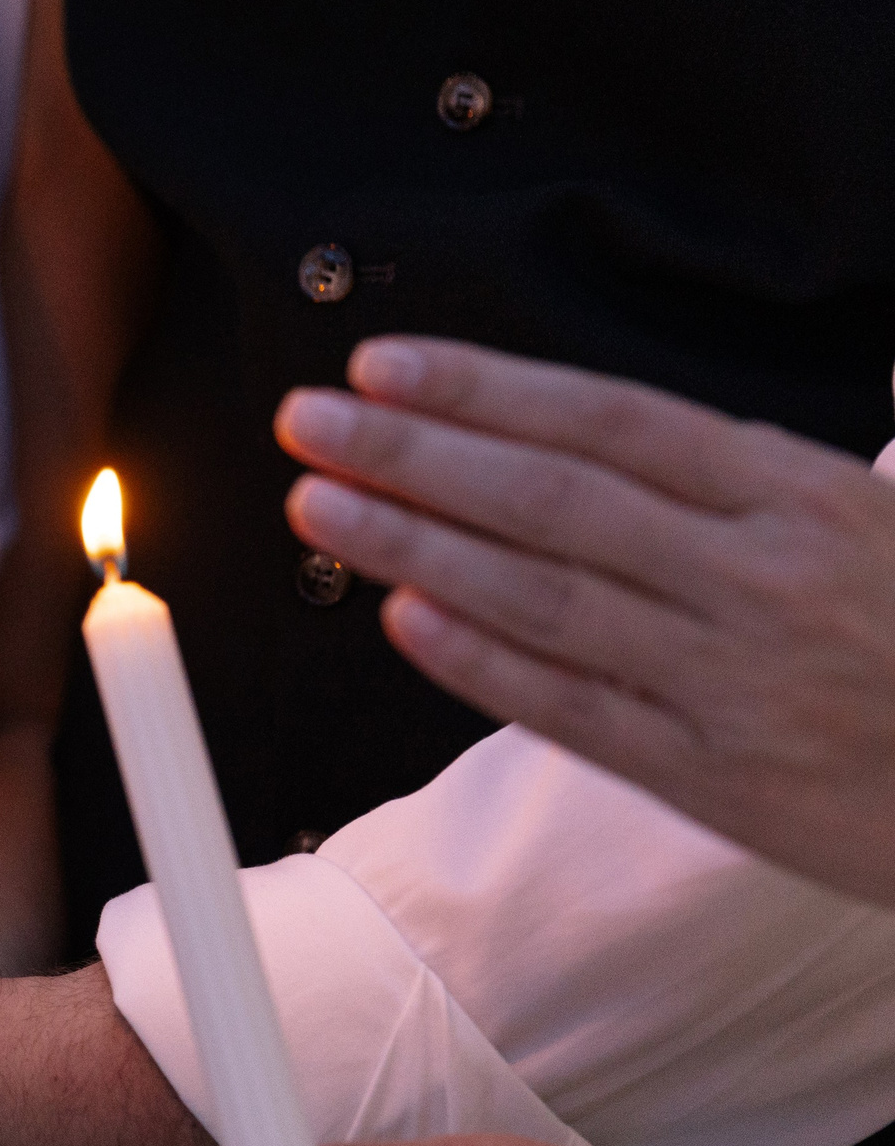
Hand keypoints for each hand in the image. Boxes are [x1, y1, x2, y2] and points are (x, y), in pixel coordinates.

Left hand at [276, 337, 894, 906]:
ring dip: (415, 547)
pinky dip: (482, 664)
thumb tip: (599, 438)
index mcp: (801, 496)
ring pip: (542, 597)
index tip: (384, 367)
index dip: (484, 389)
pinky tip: (404, 618)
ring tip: (319, 506)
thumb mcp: (874, 522)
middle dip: (414, 454)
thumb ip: (740, 482)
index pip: (609, 420)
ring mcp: (732, 679)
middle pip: (550, 497)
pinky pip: (574, 711)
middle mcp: (758, 577)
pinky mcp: (715, 778)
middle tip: (308, 421)